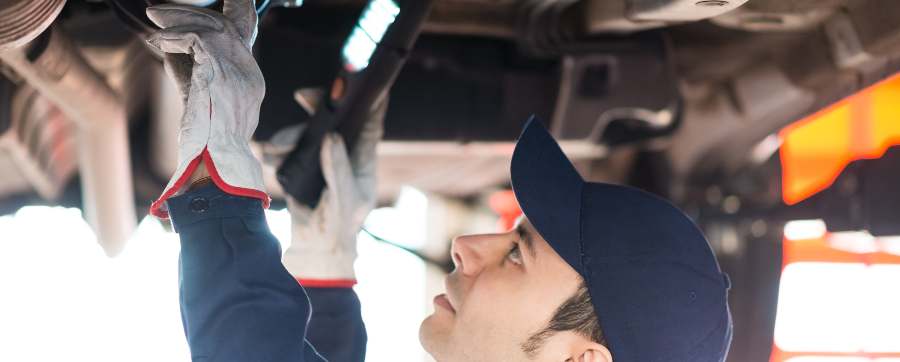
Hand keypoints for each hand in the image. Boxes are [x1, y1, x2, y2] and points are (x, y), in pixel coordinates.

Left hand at [146, 0, 268, 217]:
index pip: (243, 35)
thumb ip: (194, 75)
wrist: (216, 167)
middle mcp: (250, 73)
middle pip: (228, 24)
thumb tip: (170, 48)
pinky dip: (172, 37)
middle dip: (194, 11)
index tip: (218, 2)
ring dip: (178, 19)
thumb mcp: (204, 105)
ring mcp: (238, 71)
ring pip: (211, 26)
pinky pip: (196, 39)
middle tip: (162, 10)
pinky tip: (157, 42)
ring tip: (155, 19)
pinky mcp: (220, 72)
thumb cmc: (207, 147)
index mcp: (251, 82)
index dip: (232, 13)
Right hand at [282, 99, 385, 282]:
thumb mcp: (344, 201)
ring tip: (273, 152)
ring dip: (288, 136)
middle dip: (317, 103)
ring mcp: (320, 156)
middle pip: (333, 116)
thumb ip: (338, 171)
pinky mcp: (299, 164)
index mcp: (363, 157)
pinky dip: (274, 150)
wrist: (315, 249)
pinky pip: (286, 147)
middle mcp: (343, 151)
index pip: (369, 119)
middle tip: (302, 95)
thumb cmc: (339, 226)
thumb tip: (331, 138)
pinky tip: (267, 158)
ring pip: (305, 131)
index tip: (354, 77)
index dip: (365, 95)